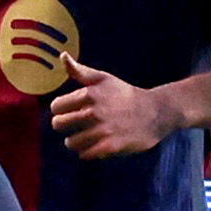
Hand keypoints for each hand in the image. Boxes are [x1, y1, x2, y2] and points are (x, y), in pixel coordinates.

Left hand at [48, 67, 189, 158]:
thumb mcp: (103, 78)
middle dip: (65, 125)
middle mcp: (93, 112)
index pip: (56, 107)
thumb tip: (62, 56)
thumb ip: (80, 70)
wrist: (154, 113)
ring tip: (86, 136)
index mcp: (89, 94)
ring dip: (76, 141)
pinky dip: (88, 152)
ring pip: (70, 143)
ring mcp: (101, 130)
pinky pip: (85, 154)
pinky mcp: (110, 147)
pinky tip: (96, 145)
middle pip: (58, 125)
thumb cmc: (124, 94)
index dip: (60, 110)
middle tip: (76, 125)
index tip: (70, 111)